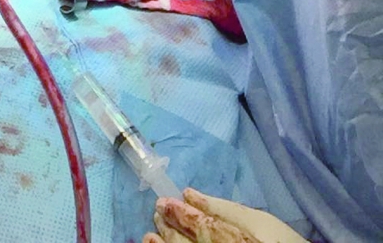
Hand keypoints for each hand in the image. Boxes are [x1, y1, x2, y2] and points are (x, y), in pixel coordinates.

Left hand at [143, 189, 308, 242]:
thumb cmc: (281, 242)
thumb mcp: (257, 220)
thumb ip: (222, 207)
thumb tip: (189, 193)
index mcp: (232, 238)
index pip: (198, 225)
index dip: (177, 213)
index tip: (162, 201)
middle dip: (169, 228)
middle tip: (155, 212)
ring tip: (150, 236)